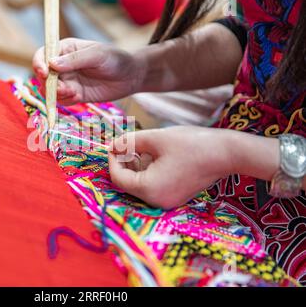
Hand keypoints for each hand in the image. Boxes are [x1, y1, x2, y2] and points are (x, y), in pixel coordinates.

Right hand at [32, 38, 145, 104]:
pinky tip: (78, 96)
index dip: (39, 63)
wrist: (130, 77)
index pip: (43, 54)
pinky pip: (61, 100)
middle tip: (64, 88)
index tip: (44, 73)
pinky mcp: (74, 94)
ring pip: (50, 90)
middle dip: (49, 83)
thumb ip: (75, 60)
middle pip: (43, 75)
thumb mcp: (96, 55)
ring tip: (74, 92)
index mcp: (65, 49)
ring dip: (57, 94)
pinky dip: (65, 100)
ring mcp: (68, 80)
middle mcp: (62, 65)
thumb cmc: (115, 59)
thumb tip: (52, 64)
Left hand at [108, 126, 235, 208]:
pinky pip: (153, 185)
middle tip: (128, 142)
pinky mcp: (175, 196)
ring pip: (140, 183)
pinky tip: (156, 154)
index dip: (112, 160)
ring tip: (145, 145)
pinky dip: (149, 170)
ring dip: (137, 164)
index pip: (118, 178)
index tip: (113, 144)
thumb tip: (112, 145)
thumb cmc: (192, 144)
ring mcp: (167, 201)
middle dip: (125, 162)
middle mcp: (156, 201)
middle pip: (128, 183)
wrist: (227, 153)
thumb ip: (129, 142)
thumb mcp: (156, 138)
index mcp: (149, 189)